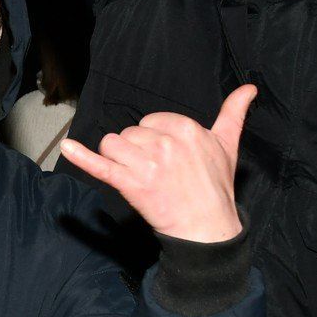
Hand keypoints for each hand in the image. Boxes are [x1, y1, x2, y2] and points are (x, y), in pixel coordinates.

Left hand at [59, 85, 254, 242]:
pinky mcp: (131, 185)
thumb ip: (234, 113)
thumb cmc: (216, 187)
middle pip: (129, 134)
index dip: (153, 140)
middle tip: (158, 174)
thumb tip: (249, 88)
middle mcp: (165, 142)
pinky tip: (67, 146)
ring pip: (113, 146)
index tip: (167, 159)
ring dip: (120, 161)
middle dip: (136, 151)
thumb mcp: (228, 145)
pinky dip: (82, 156)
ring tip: (140, 178)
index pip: (150, 121)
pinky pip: (101, 166)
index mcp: (185, 128)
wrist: (207, 228)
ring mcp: (147, 164)